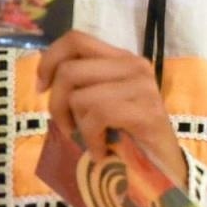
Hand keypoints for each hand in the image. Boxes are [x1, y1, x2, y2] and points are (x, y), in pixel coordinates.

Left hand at [36, 30, 185, 181]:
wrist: (163, 166)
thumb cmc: (127, 136)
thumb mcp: (100, 102)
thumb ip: (82, 85)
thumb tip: (45, 78)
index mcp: (121, 59)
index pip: (76, 40)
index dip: (50, 60)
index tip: (42, 88)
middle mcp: (134, 65)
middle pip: (69, 70)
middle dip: (57, 103)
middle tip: (67, 127)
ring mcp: (143, 87)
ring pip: (80, 96)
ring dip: (76, 125)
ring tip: (89, 140)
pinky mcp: (147, 111)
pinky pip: (98, 116)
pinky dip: (92, 139)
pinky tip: (100, 151)